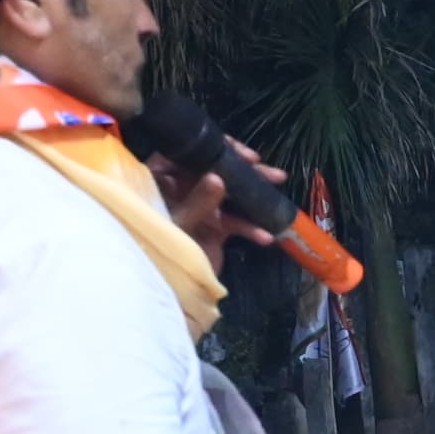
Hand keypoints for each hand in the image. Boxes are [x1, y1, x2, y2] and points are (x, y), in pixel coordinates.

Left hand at [152, 138, 281, 256]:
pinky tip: (265, 236)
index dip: (217, 149)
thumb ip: (197, 201)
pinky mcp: (215, 227)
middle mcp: (183, 188)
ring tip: (276, 198)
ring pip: (231, 194)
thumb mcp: (177, 221)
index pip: (190, 153)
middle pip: (216, 170)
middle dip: (245, 171)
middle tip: (267, 170)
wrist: (166, 284)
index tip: (242, 154)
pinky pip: (237, 222)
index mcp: (163, 178)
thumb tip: (218, 177)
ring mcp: (201, 207)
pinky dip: (251, 229)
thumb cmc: (158, 246)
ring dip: (256, 196)